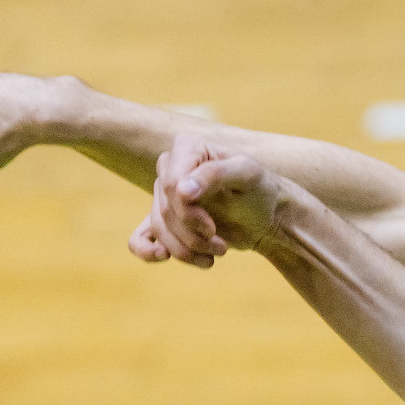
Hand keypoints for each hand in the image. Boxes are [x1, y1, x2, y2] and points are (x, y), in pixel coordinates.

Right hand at [136, 134, 290, 268]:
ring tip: (217, 252)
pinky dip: (149, 252)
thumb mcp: (248, 175)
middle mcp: (171, 168)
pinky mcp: (163, 220)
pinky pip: (138, 238)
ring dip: (187, 249)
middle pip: (164, 209)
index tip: (211, 226)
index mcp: (188, 147)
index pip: (171, 184)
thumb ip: (215, 174)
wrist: (267, 217)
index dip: (187, 211)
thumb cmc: (260, 190)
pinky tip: (164, 257)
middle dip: (192, 233)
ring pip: (158, 228)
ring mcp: (164, 195)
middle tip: (221, 244)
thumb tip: (180, 190)